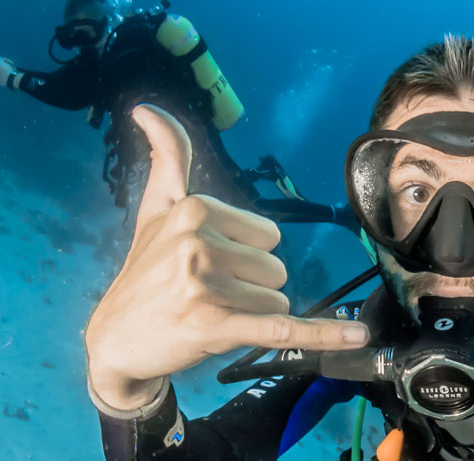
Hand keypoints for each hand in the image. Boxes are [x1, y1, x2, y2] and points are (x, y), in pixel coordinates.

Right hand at [84, 104, 369, 410]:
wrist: (115, 339)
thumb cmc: (144, 273)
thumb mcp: (154, 210)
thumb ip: (167, 159)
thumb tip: (147, 108)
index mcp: (194, 210)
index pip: (269, 236)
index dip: (246, 256)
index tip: (207, 264)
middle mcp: (198, 243)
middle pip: (276, 269)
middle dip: (251, 288)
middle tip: (207, 295)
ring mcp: (205, 286)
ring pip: (276, 301)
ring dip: (251, 315)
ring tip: (210, 314)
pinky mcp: (214, 326)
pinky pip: (283, 329)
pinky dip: (323, 334)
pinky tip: (358, 335)